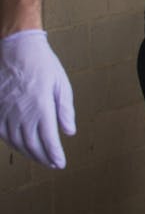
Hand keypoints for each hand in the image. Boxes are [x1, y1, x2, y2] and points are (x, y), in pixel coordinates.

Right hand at [0, 30, 74, 167]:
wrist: (16, 50)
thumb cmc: (42, 64)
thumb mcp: (61, 83)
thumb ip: (65, 110)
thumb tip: (69, 132)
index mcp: (41, 107)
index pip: (48, 140)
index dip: (54, 154)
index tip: (60, 163)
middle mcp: (22, 114)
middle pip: (32, 145)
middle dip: (43, 157)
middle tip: (52, 163)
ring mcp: (6, 113)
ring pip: (16, 142)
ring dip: (29, 153)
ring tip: (40, 158)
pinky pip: (3, 134)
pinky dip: (13, 143)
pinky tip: (21, 146)